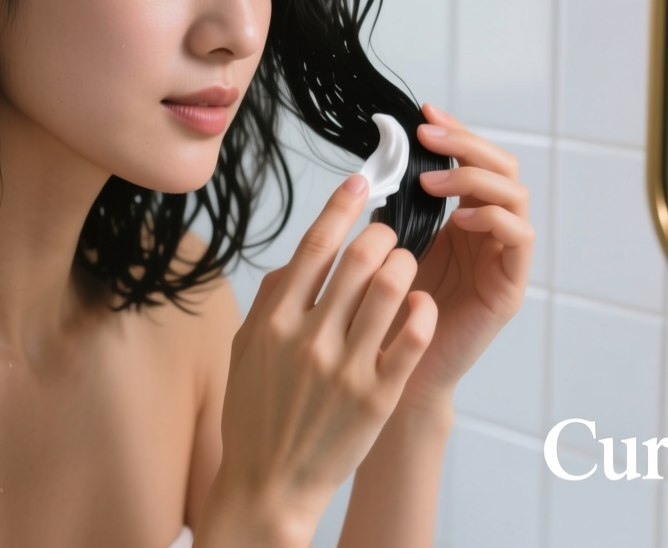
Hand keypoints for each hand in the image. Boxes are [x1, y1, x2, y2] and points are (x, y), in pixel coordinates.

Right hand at [202, 174, 437, 546]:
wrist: (269, 485)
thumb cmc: (256, 417)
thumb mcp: (246, 350)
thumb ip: (269, 301)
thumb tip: (294, 262)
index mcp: (274, 321)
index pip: (315, 245)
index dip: (342, 205)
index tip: (360, 182)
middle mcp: (309, 338)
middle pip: (359, 257)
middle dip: (381, 233)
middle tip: (388, 234)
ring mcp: (345, 367)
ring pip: (391, 287)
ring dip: (405, 265)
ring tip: (404, 268)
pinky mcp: (377, 395)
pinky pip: (411, 336)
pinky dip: (421, 310)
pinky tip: (419, 304)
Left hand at [399, 104, 533, 408]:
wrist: (393, 374)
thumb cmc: (387, 313)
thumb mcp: (387, 247)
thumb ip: (393, 208)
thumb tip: (377, 162)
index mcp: (462, 217)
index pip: (472, 159)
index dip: (454, 130)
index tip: (423, 113)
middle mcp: (488, 232)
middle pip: (502, 167)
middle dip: (467, 144)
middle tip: (429, 136)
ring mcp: (503, 257)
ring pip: (515, 196)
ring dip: (475, 178)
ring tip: (432, 182)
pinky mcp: (510, 286)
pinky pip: (521, 238)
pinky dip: (493, 219)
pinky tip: (459, 219)